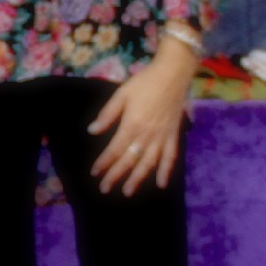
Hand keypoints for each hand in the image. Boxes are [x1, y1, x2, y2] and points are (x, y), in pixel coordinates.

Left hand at [87, 46, 194, 197]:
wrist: (173, 74)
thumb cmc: (144, 82)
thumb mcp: (122, 94)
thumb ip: (107, 114)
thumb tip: (92, 131)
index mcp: (132, 125)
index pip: (115, 150)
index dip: (104, 162)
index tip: (95, 172)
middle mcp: (147, 135)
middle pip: (130, 160)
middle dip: (116, 176)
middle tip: (105, 189)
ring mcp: (162, 137)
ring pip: (149, 163)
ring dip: (138, 179)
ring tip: (128, 191)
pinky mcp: (173, 135)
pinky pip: (170, 157)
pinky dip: (166, 171)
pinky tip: (162, 185)